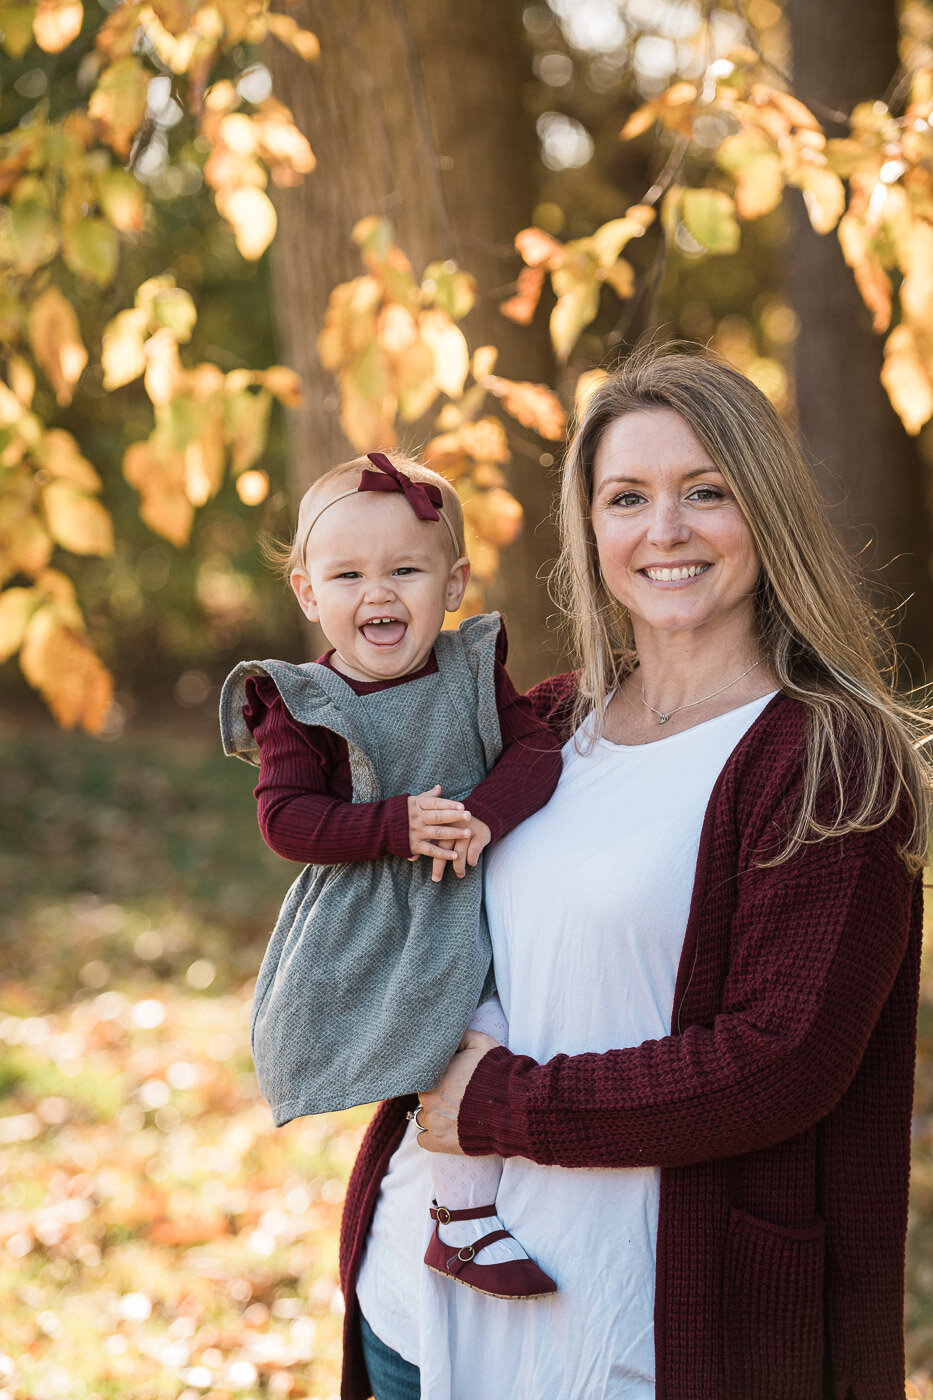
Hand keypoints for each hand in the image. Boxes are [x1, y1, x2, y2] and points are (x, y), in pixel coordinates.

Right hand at [407, 785, 470, 865]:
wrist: (379, 827)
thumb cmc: (400, 812)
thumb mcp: (411, 801)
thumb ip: (428, 796)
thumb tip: (440, 787)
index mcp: (417, 805)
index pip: (436, 804)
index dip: (449, 804)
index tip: (462, 806)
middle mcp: (417, 818)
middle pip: (438, 817)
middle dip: (454, 817)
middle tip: (469, 816)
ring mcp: (416, 832)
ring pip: (437, 833)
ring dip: (453, 834)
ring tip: (468, 833)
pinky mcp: (414, 845)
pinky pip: (431, 850)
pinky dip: (443, 853)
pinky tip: (455, 855)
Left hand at [416, 1028, 499, 1154]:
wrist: (514, 1108)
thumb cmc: (498, 1074)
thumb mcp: (481, 1043)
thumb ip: (459, 1036)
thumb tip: (446, 1033)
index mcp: (434, 1074)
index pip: (423, 1074)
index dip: (436, 1075)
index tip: (448, 1077)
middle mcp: (428, 1099)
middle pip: (424, 1095)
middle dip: (437, 1093)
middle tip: (455, 1094)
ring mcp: (434, 1122)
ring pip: (423, 1116)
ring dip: (435, 1114)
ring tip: (454, 1112)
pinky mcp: (440, 1143)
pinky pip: (423, 1140)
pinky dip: (430, 1135)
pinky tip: (445, 1128)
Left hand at [429, 817, 491, 881]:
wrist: (485, 811)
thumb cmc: (459, 822)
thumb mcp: (444, 825)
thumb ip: (431, 839)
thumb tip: (412, 858)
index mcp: (442, 822)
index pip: (432, 841)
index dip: (427, 855)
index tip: (423, 868)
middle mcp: (453, 825)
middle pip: (443, 848)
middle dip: (439, 865)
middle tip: (436, 878)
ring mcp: (467, 829)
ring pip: (459, 852)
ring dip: (458, 866)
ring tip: (460, 874)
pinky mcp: (480, 833)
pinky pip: (474, 851)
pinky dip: (472, 859)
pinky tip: (472, 864)